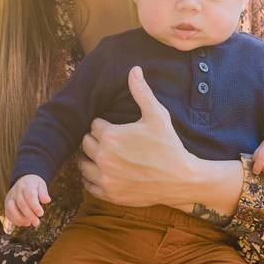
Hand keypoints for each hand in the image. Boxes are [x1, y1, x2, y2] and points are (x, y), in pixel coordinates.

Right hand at [3, 174, 49, 231]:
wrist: (23, 181)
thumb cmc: (34, 185)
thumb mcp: (41, 185)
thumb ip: (43, 193)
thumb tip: (47, 200)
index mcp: (26, 185)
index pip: (29, 196)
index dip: (35, 206)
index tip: (41, 214)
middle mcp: (16, 191)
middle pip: (21, 204)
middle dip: (29, 215)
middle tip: (37, 223)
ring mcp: (10, 197)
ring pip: (11, 209)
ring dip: (19, 218)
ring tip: (29, 223)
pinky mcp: (7, 204)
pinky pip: (8, 213)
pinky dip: (15, 220)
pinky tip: (24, 223)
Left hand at [79, 66, 230, 210]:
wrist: (181, 180)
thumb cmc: (169, 146)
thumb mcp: (157, 115)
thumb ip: (141, 92)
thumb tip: (133, 69)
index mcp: (109, 136)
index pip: (93, 125)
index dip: (104, 125)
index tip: (117, 129)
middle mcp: (102, 157)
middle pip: (85, 143)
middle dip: (96, 140)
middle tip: (112, 142)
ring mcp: (104, 178)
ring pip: (82, 164)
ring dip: (90, 159)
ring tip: (106, 156)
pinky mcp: (108, 194)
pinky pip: (88, 185)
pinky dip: (93, 178)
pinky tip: (106, 173)